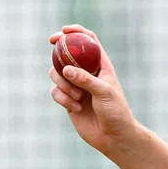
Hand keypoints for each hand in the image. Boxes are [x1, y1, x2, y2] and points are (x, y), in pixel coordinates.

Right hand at [48, 25, 135, 153]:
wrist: (113, 137)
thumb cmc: (116, 112)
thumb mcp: (105, 93)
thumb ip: (86, 80)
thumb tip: (66, 69)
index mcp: (101, 65)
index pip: (89, 41)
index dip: (76, 32)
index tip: (63, 31)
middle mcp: (87, 73)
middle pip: (67, 54)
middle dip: (57, 50)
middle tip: (52, 45)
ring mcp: (76, 86)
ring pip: (57, 74)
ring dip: (63, 84)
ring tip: (77, 98)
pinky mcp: (68, 100)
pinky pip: (56, 92)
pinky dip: (62, 99)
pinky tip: (75, 108)